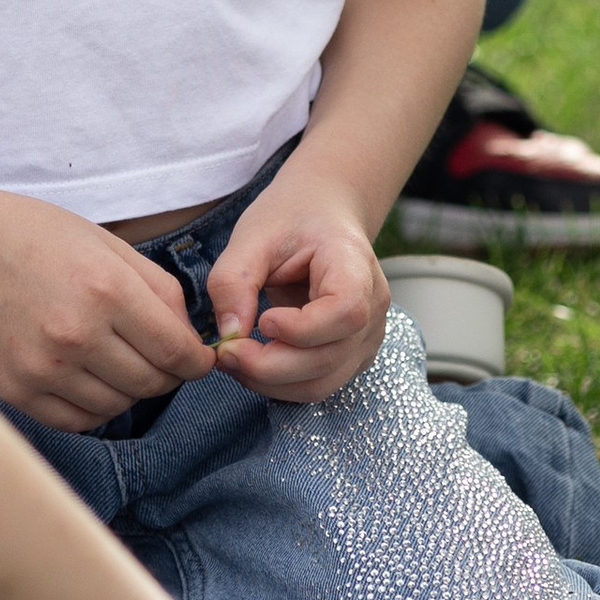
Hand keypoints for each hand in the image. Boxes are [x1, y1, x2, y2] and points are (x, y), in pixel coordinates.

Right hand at [0, 186, 217, 431]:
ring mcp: (44, 369)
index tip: (197, 357)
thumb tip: (191, 342)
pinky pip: (80, 420)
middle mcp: (77, 335)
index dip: (197, 360)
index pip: (177, 352)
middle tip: (156, 353)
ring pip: (119, 406)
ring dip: (129, 389)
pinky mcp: (18, 391)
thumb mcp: (107, 244)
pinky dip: (95, 405)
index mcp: (106, 290)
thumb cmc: (34, 237)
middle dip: (166, 373)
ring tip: (114, 357)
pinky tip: (86, 376)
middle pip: (153, 384)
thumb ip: (160, 291)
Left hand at [205, 162, 390, 404]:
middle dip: (270, 366)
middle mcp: (373, 307)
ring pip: (323, 383)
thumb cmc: (292, 218)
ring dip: (271, 382)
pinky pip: (318, 384)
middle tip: (226, 352)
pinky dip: (281, 384)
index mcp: (355, 266)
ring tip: (234, 359)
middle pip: (330, 358)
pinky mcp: (350, 355)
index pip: (346, 312)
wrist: (322, 214)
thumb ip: (234, 281)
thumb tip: (229, 334)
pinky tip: (253, 362)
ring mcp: (366, 336)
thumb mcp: (253, 236)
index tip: (263, 320)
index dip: (302, 328)